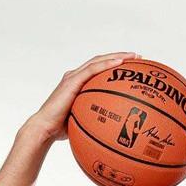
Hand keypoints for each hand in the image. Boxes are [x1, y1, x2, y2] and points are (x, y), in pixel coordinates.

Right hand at [25, 51, 140, 141]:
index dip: (115, 66)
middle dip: (120, 57)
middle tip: (138, 58)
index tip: (133, 67)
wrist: (46, 128)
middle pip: (100, 61)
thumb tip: (117, 128)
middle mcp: (76, 77)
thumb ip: (99, 118)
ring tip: (134, 56)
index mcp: (79, 84)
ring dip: (117, 56)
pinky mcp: (71, 81)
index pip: (99, 70)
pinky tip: (119, 63)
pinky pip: (91, 69)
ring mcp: (73, 77)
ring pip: (98, 61)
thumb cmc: (64, 128)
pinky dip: (106, 64)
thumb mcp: (86, 120)